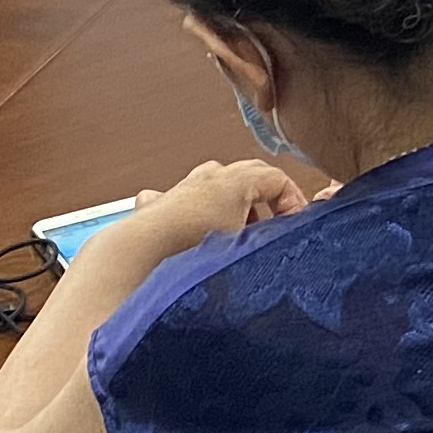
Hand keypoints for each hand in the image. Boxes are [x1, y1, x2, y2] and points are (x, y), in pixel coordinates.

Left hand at [125, 158, 308, 253]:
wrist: (137, 256)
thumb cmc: (188, 250)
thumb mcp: (246, 248)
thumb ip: (270, 243)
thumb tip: (283, 247)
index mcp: (234, 180)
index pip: (278, 179)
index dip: (294, 201)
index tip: (295, 226)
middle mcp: (206, 178)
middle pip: (247, 176)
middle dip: (264, 200)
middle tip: (271, 228)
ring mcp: (179, 190)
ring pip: (213, 187)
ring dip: (230, 207)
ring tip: (234, 235)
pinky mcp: (156, 209)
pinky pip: (178, 202)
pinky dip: (192, 215)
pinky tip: (190, 234)